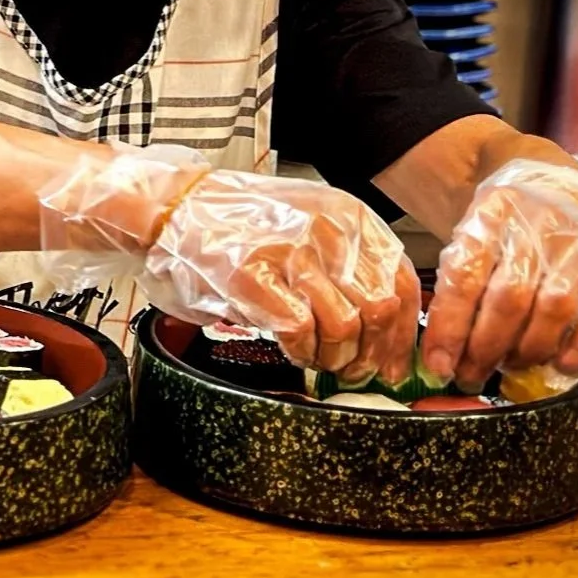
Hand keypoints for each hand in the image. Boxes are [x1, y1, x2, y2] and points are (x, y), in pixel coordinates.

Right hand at [39, 146, 420, 382]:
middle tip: (357, 371)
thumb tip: (382, 321)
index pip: (402, 281)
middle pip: (381, 309)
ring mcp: (289, 252)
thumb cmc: (235, 221)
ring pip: (345, 327)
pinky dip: (301, 354)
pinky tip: (291, 351)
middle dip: (373, 353)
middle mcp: (325, 230)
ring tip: (318, 361)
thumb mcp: (307, 222)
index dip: (404, 332)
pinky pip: (300, 333)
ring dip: (335, 358)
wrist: (173, 206)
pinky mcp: (253, 277)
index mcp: (346, 216)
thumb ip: (345, 260)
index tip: (395, 359)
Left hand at [422, 160, 577, 392]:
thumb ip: (457, 283)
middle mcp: (539, 223)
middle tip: (471, 374)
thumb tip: (440, 351)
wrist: (562, 191)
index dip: (450, 327)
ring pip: (553, 309)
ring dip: (528, 350)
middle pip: (509, 298)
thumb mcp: (472, 235)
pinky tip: (561, 362)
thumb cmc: (510, 226)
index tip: (439, 363)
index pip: (464, 275)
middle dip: (485, 348)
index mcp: (491, 212)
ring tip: (510, 365)